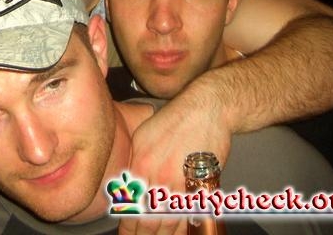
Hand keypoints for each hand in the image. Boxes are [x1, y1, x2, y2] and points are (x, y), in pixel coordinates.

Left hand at [120, 92, 230, 234]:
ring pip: (167, 221)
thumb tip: (128, 185)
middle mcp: (157, 176)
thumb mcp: (143, 136)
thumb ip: (135, 163)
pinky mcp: (200, 186)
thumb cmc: (175, 120)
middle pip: (146, 219)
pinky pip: (188, 214)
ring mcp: (179, 183)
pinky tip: (177, 233)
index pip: (129, 205)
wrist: (206, 110)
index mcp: (140, 165)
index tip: (126, 233)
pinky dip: (182, 228)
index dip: (127, 225)